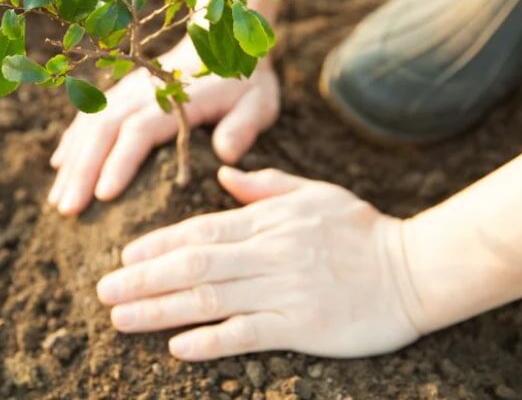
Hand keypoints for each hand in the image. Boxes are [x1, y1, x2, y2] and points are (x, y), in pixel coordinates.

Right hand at [47, 41, 279, 214]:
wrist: (224, 39)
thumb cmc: (244, 81)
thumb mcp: (258, 102)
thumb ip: (243, 126)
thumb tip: (226, 154)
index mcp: (176, 98)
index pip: (140, 131)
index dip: (120, 162)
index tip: (103, 196)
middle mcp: (143, 92)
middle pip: (104, 130)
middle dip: (83, 171)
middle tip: (68, 210)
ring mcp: (128, 90)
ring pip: (90, 124)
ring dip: (72, 162)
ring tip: (58, 201)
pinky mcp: (121, 92)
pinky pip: (89, 115)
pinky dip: (72, 140)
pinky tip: (60, 167)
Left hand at [96, 167, 421, 360]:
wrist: (417, 269)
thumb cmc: (363, 230)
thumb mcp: (315, 193)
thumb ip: (266, 186)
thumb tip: (224, 175)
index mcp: (270, 220)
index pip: (202, 230)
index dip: (159, 244)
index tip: (125, 256)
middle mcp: (270, 253)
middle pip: (195, 265)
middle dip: (144, 278)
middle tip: (103, 291)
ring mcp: (286, 290)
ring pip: (211, 299)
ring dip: (160, 310)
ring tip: (121, 319)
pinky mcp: (303, 325)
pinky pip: (248, 333)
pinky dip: (210, 340)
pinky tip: (177, 347)